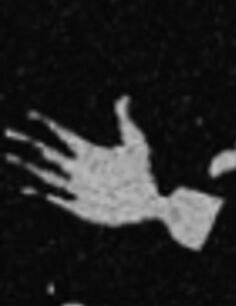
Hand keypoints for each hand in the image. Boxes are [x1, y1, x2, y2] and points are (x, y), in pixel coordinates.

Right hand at [4, 96, 163, 229]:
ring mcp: (79, 188)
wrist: (150, 204)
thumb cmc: (145, 175)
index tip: (31, 114)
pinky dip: (43, 194)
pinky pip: (59, 199)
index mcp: (89, 152)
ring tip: (10, 159)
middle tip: (8, 134)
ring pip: (47, 175)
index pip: (63, 135)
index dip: (47, 124)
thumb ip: (126, 121)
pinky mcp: (82, 207)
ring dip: (28, 168)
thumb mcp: (137, 145)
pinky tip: (28, 190)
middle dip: (27, 143)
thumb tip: (125, 97)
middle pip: (48, 154)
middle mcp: (79, 169)